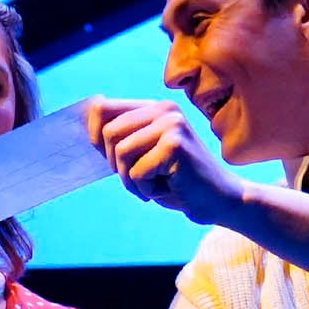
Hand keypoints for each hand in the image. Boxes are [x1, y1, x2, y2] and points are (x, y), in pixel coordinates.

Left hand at [93, 99, 247, 224]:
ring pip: (121, 153)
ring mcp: (171, 125)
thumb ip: (122, 140)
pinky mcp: (175, 146)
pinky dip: (146, 189)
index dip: (94, 135)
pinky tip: (169, 189)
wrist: (220, 201)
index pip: (103, 108)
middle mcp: (164, 110)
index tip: (110, 160)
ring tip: (154, 186)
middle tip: (140, 180)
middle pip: (108, 133)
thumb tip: (88, 131)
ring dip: (131, 180)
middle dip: (116, 165)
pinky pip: (137, 172)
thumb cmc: (180, 184)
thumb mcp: (145, 157)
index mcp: (156, 108)